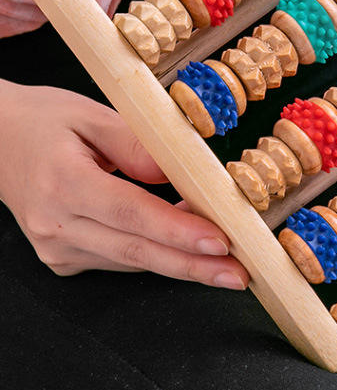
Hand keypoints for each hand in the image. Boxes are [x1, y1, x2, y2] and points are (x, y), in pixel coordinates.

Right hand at [0, 80, 249, 288]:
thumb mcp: (92, 115)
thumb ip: (139, 145)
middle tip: (238, 274)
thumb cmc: (45, 121)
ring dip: (181, 260)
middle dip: (193, 265)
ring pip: (131, 261)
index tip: (219, 240)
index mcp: (62, 183)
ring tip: (227, 260)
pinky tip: (187, 243)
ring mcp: (55, 247)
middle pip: (136, 251)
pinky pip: (119, 259)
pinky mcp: (62, 257)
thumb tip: (183, 173)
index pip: (131, 213)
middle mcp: (55, 224)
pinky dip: (155, 252)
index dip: (178, 230)